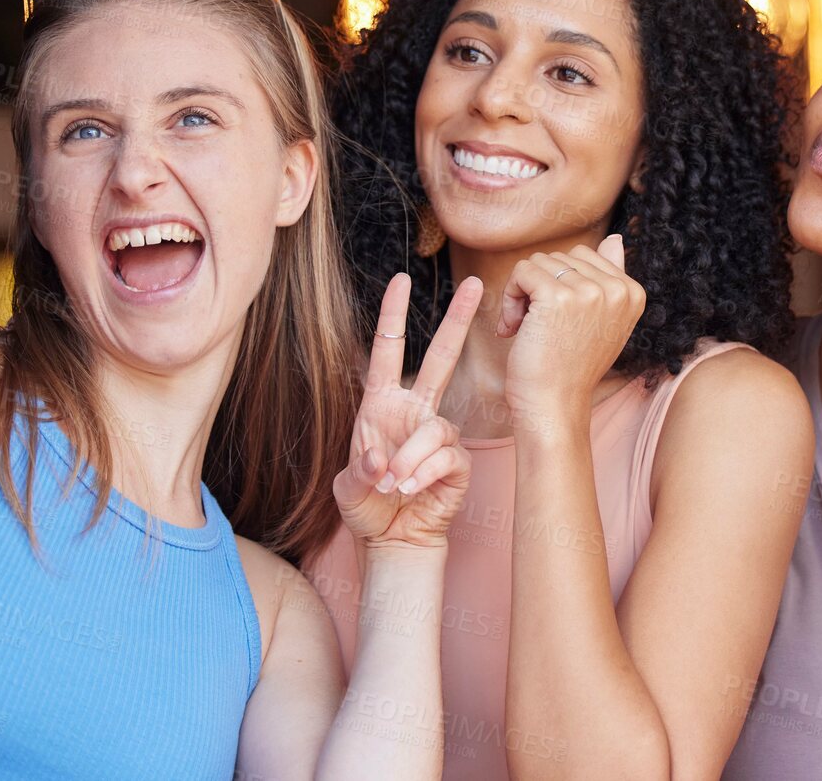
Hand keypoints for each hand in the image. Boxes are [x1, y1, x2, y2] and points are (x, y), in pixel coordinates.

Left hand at [334, 272, 482, 549]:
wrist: (393, 541)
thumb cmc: (368, 507)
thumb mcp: (347, 489)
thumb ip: (359, 472)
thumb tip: (382, 459)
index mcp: (382, 404)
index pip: (387, 350)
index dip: (393, 315)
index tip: (400, 280)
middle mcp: (414, 411)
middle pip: (441, 358)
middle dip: (458, 321)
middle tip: (474, 284)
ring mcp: (438, 434)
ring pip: (435, 428)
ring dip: (411, 459)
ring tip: (394, 485)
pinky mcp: (458, 461)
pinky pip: (446, 456)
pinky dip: (423, 474)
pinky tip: (411, 491)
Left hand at [496, 233, 644, 438]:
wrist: (554, 406)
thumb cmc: (569, 366)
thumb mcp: (600, 322)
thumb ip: (610, 278)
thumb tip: (616, 238)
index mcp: (633, 292)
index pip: (585, 257)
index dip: (561, 285)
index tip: (559, 321)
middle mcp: (617, 289)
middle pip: (561, 257)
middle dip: (541, 287)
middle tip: (539, 326)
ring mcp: (590, 292)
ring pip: (539, 263)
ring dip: (523, 294)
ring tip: (528, 329)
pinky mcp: (558, 297)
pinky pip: (522, 271)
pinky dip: (510, 297)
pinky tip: (514, 328)